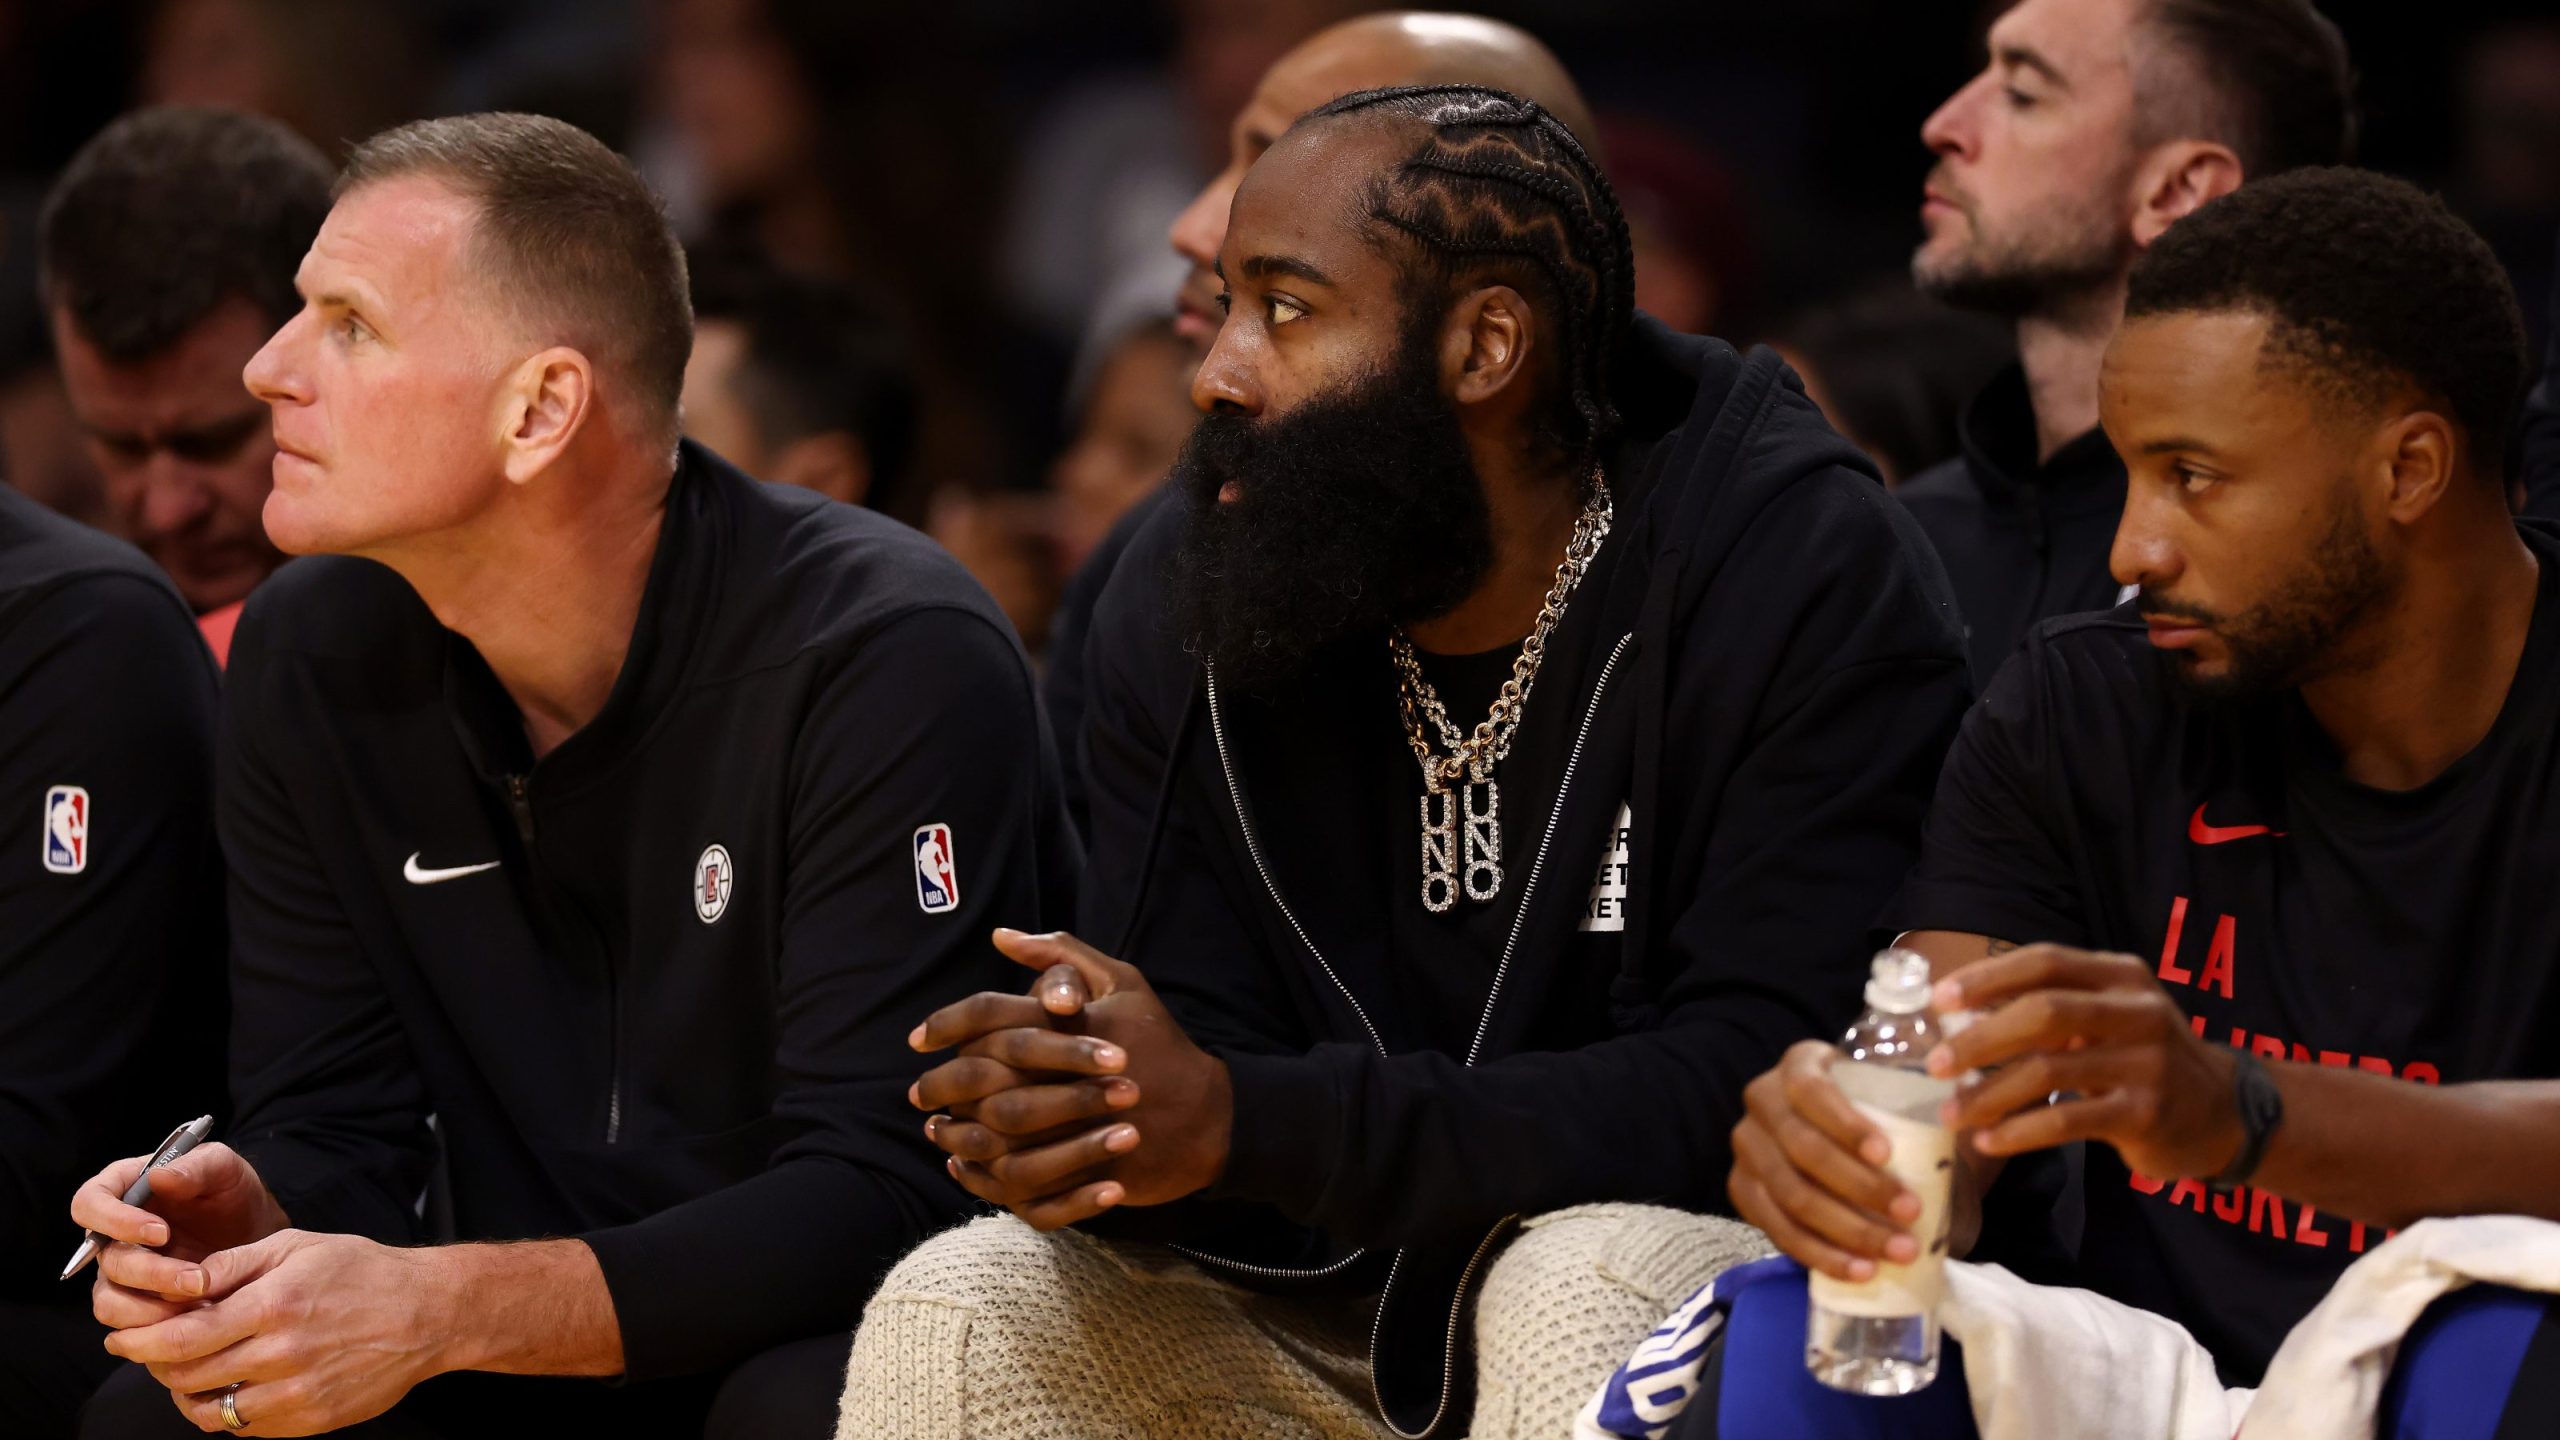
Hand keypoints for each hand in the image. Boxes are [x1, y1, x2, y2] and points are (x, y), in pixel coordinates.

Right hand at [76, 1143, 291, 1329]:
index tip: (161, 1233)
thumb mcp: (225, 1169)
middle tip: (197, 1280)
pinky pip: (126, 1323)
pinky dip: (157, 1325)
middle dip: (151, 1272)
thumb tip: (157, 1176)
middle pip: (105, 1259)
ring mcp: (121, 1270)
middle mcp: (111, 1233)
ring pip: (109, 1299)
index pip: (89, 1203)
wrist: (255, 1234)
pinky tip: (195, 1317)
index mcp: (123, 1189)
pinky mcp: (135, 1301)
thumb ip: (196, 1166)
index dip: (115, 1221)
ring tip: (199, 1302)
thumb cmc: (233, 1193)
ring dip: (150, 1308)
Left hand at [104, 1229, 463, 1435]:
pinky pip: (246, 1428)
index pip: (183, 1335)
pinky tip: (231, 1388)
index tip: (122, 1338)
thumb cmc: (362, 1271)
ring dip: (186, 1394)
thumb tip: (180, 1280)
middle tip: (147, 1353)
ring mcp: (297, 1392)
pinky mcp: (311, 1419)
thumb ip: (235, 1264)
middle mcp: (282, 1353)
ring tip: (187, 1374)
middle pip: (188, 1375)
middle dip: (155, 1365)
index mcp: (275, 1304)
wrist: (428, 1313)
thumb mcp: (298, 1246)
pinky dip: (226, 1412)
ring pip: (212, 1410)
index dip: (141, 1341)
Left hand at [913, 928, 1231, 1228]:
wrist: (1209, 1117)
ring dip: (956, 1131)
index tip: (918, 1039)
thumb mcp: (1124, 982)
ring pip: (993, 1136)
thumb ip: (1061, 955)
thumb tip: (1001, 936)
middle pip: (983, 1080)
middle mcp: (1071, 1077)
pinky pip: (1017, 1183)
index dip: (945, 1025)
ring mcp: (1078, 1131)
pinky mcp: (1083, 1176)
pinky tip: (965, 1162)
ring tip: (937, 1126)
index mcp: (1074, 1025)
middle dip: (941, 1084)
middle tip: (919, 1090)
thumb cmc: (1161, 1042)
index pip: (990, 1016)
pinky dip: (983, 1175)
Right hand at [1728, 1040, 1926, 1281]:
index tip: (1886, 1154)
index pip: (1810, 1091)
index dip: (1844, 1124)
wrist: (1846, 1143)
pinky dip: (1820, 1255)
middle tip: (1911, 1213)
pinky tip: (1860, 1270)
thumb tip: (1972, 1099)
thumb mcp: (1903, 1089)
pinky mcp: (1742, 1192)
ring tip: (1898, 1251)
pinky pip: (1776, 1230)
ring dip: (1847, 1230)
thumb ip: (1933, 1087)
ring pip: (1790, 1196)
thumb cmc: (1883, 1113)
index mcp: (1799, 1065)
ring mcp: (1748, 1149)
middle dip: (1859, 1187)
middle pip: (1802, 1150)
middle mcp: (1762, 1101)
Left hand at [1930, 943, 2242, 1179]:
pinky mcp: (2146, 1114)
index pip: (2045, 961)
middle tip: (1935, 1064)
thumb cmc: (2145, 1059)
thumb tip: (1960, 1015)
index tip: (1939, 1000)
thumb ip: (2052, 1008)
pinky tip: (1989, 1140)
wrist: (2227, 1114)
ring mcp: (2146, 1063)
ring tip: (1950, 1112)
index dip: (1988, 977)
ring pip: (2049, 1070)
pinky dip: (2019, 1132)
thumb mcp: (2111, 1017)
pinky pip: (2067, 1120)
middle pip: (2043, 1012)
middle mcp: (2138, 1011)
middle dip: (1980, 1037)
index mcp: (2121, 975)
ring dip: (1989, 1093)